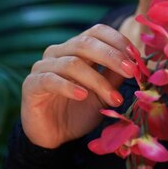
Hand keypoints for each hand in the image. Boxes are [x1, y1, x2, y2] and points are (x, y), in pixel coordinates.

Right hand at [21, 24, 137, 148]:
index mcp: (77, 47)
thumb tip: (136, 60)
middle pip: (86, 43)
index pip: (97, 31)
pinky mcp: (32, 84)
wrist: (54, 137)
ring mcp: (43, 66)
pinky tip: (83, 96)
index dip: (117, 40)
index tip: (136, 56)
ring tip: (114, 98)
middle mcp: (59, 51)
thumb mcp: (104, 92)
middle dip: (111, 56)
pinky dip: (69, 86)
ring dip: (97, 80)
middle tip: (131, 71)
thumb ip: (115, 75)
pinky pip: (51, 79)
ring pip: (72, 63)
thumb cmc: (80, 110)